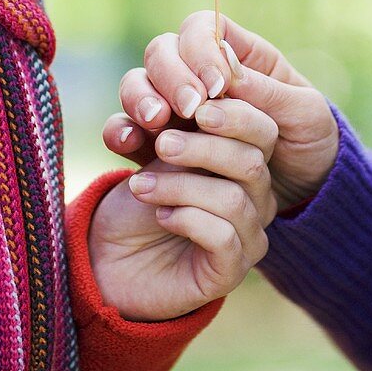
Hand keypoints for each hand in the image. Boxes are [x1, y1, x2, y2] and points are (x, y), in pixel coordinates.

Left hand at [91, 96, 277, 320]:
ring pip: (233, 198)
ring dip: (181, 185)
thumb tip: (192, 100)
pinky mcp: (232, 270)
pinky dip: (187, 219)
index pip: (261, 129)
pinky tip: (161, 215)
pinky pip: (222, 236)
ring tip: (141, 185)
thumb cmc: (138, 194)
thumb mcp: (152, 148)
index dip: (232, 113)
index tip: (188, 106)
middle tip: (161, 144)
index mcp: (243, 156)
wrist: (110, 253)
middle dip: (202, 147)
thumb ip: (175, 124)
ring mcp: (248, 234)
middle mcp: (255, 195)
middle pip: (252, 161)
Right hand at [105, 11, 338, 210]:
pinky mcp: (157, 146)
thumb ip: (268, 92)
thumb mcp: (305, 113)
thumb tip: (229, 74)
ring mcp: (175, 108)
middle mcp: (198, 75)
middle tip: (189, 108)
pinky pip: (126, 129)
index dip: (201, 48)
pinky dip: (121, 132)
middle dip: (170, 75)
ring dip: (141, 98)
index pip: (202, 28)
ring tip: (158, 122)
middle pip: (163, 51)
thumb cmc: (310, 139)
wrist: (304, 190)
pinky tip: (129, 145)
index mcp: (237, 54)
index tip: (218, 85)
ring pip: (139, 83)